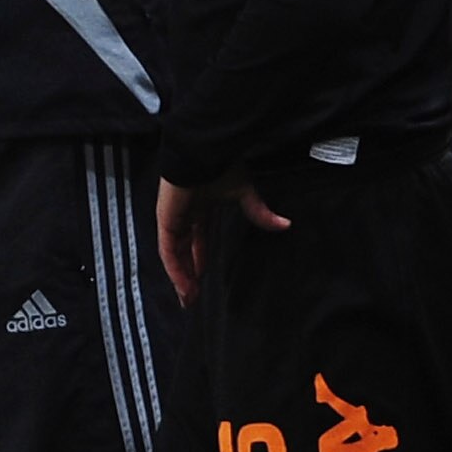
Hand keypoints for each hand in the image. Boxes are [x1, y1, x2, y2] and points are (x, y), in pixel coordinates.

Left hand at [156, 168, 288, 302]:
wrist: (203, 153)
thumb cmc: (220, 166)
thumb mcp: (244, 193)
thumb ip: (259, 212)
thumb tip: (285, 224)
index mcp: (199, 207)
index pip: (197, 239)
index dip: (199, 259)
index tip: (203, 278)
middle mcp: (183, 215)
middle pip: (182, 251)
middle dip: (187, 274)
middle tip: (192, 297)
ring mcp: (172, 218)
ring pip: (174, 255)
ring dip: (181, 278)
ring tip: (188, 299)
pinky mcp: (165, 220)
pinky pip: (168, 251)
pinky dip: (176, 269)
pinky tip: (184, 285)